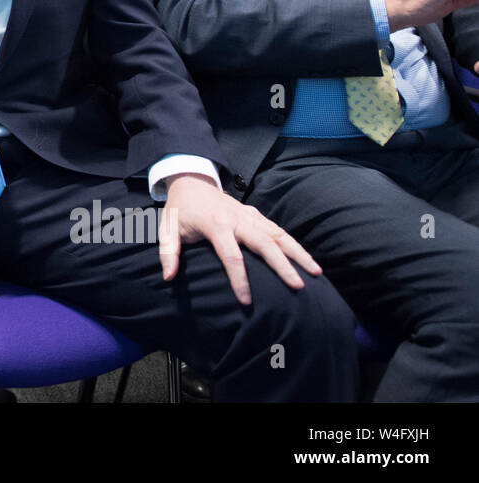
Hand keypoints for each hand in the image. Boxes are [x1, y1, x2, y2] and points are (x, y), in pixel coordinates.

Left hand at [159, 173, 320, 305]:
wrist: (190, 181)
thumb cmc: (179, 210)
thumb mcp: (166, 229)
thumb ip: (169, 253)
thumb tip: (169, 278)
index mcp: (216, 225)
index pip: (231, 256)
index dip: (239, 280)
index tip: (246, 301)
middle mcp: (237, 219)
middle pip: (264, 244)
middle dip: (282, 265)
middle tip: (298, 286)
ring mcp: (249, 216)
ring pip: (278, 235)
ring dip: (298, 253)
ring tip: (316, 273)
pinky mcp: (255, 214)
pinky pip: (278, 230)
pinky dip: (294, 244)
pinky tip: (308, 259)